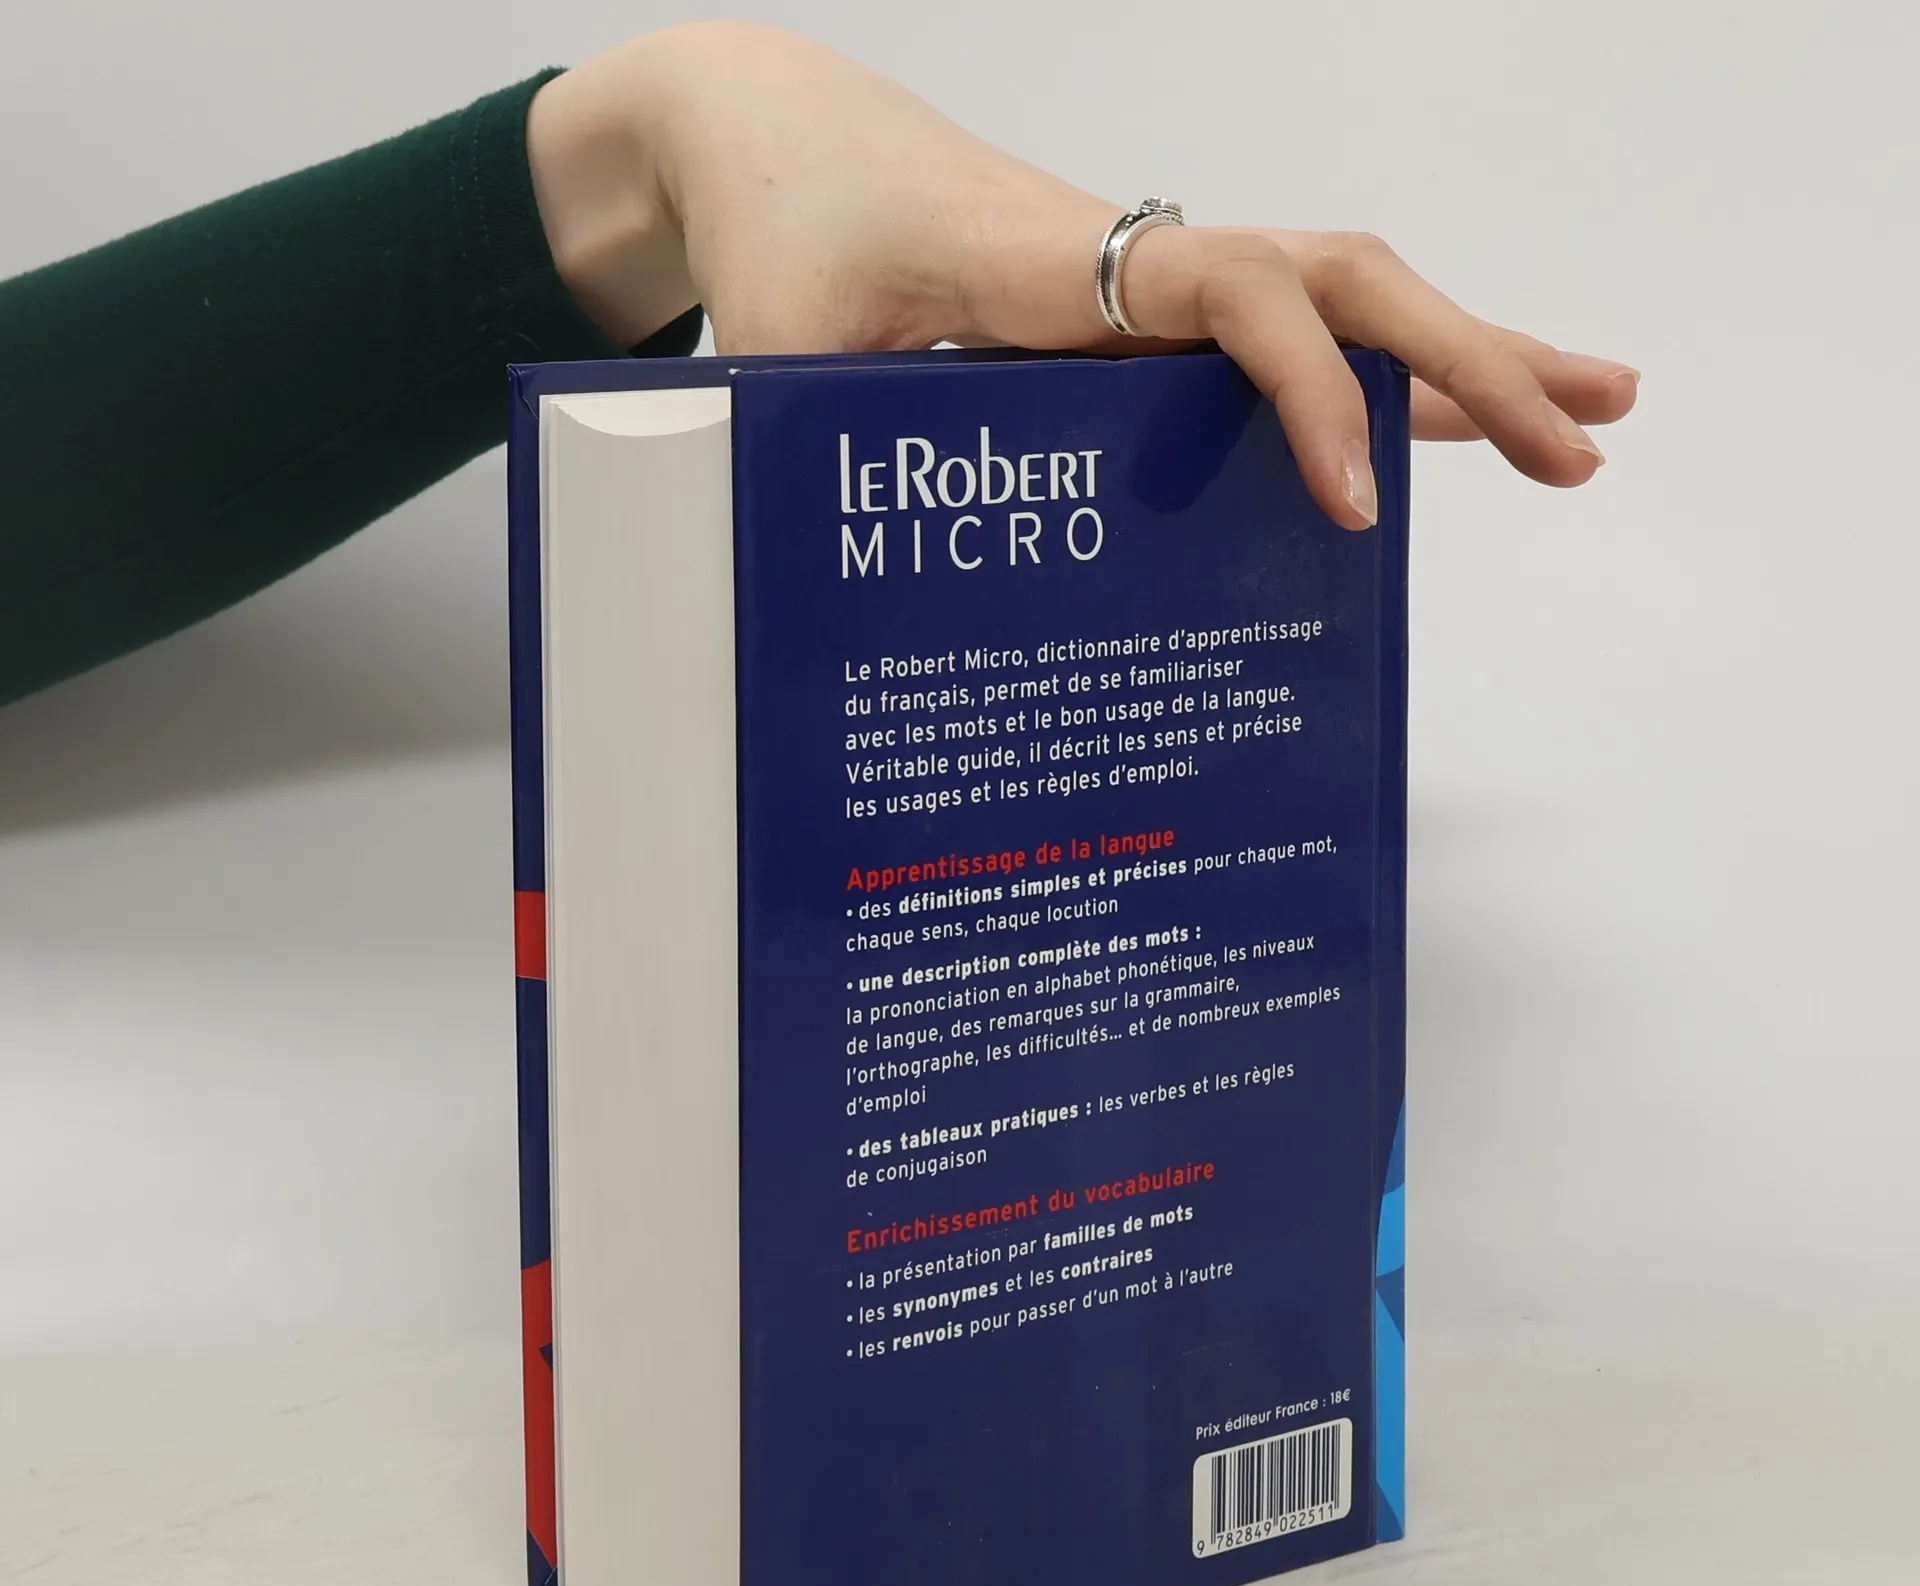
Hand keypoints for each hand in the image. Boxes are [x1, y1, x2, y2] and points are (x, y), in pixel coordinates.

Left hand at [527, 23, 1636, 530]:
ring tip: (1585, 427)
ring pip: (1342, 303)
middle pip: (1343, 280)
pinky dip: (1374, 386)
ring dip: (1463, 363)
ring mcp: (1154, 290)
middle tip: (1581, 445)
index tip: (1353, 507)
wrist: (779, 138)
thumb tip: (825, 603)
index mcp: (1062, 265)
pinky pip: (1286, 341)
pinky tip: (1439, 433)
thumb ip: (807, 452)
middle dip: (1467, 362)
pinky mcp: (1146, 319)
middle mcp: (1137, 266)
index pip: (1233, 298)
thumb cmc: (779, 235)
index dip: (1309, 392)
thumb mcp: (773, 354)